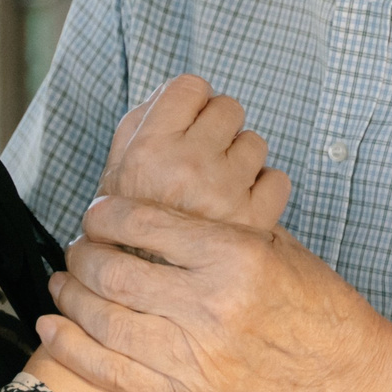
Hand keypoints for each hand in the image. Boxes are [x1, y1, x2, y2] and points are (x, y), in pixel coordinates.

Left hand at [37, 198, 391, 391]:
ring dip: (72, 297)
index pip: (146, 225)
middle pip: (116, 272)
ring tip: (63, 282)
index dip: (108, 215)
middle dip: (83, 255)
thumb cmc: (315, 305)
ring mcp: (197, 356)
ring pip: (106, 321)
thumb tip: (153, 208)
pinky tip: (53, 328)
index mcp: (236, 257)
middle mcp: (212, 306)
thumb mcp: (276, 247)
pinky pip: (113, 372)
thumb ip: (216, 228)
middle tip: (77, 247)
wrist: (344, 377)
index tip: (97, 212)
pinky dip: (73, 349)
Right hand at [98, 76, 291, 232]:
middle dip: (218, 128)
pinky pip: (277, 178)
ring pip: (255, 142)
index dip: (191, 100)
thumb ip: (136, 129)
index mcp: (148, 152)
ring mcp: (225, 190)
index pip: (188, 86)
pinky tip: (241, 206)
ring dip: (242, 160)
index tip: (188, 120)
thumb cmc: (131, 236)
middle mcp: (188, 165)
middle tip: (205, 158)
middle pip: (227, 107)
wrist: (149, 304)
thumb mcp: (114, 179)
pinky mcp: (255, 217)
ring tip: (219, 188)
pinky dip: (264, 190)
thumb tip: (171, 94)